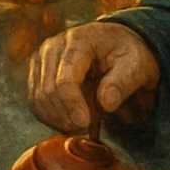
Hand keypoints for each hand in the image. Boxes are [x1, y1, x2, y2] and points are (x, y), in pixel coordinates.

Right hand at [28, 22, 159, 132]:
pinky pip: (34, 102)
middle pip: (47, 91)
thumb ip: (122, 83)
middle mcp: (53, 46)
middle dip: (66, 116)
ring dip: (57, 119)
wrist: (115, 44)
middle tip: (87, 129)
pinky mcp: (37, 73)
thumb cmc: (126, 54)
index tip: (86, 124)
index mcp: (78, 40)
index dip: (72, 106)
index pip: (64, 80)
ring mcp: (41, 59)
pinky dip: (49, 117)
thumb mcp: (136, 65)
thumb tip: (106, 104)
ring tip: (81, 125)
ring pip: (37, 99)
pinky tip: (69, 122)